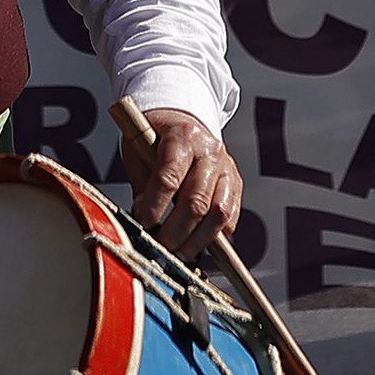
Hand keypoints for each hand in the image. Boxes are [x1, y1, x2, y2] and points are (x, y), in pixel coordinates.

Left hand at [126, 105, 241, 259]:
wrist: (181, 120)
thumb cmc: (154, 139)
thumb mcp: (139, 152)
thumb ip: (143, 185)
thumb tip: (144, 221)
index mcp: (181, 137)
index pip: (169, 178)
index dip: (156, 206)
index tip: (144, 225)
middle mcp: (209, 151)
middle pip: (196, 201)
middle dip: (176, 232)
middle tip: (160, 248)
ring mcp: (226, 167)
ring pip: (218, 212)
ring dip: (198, 240)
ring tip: (179, 254)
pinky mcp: (236, 182)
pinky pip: (231, 215)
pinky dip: (217, 235)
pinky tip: (200, 245)